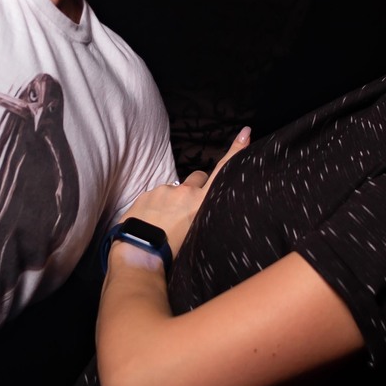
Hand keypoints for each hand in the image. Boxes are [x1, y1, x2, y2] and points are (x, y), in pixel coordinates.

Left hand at [125, 128, 249, 255]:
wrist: (140, 252)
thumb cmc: (171, 253)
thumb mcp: (197, 237)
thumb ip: (200, 218)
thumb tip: (197, 215)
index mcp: (200, 202)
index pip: (222, 172)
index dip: (235, 151)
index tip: (245, 132)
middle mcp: (184, 191)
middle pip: (197, 177)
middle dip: (195, 186)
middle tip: (187, 207)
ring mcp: (163, 191)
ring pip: (173, 190)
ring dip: (171, 200)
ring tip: (164, 222)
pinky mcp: (146, 194)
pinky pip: (154, 197)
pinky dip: (154, 206)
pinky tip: (151, 222)